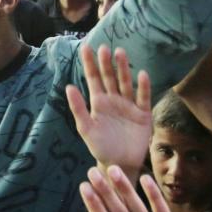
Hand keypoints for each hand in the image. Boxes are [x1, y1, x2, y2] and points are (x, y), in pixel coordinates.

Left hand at [65, 45, 151, 172]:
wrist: (119, 164)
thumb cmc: (100, 147)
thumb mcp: (86, 128)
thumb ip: (78, 108)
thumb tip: (68, 86)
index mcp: (98, 102)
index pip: (93, 79)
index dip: (90, 64)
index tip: (86, 47)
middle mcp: (114, 100)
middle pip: (110, 77)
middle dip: (106, 63)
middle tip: (104, 48)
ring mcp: (129, 105)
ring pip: (126, 83)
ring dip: (123, 69)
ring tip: (120, 53)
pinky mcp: (143, 114)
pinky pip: (143, 98)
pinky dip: (143, 87)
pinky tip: (141, 75)